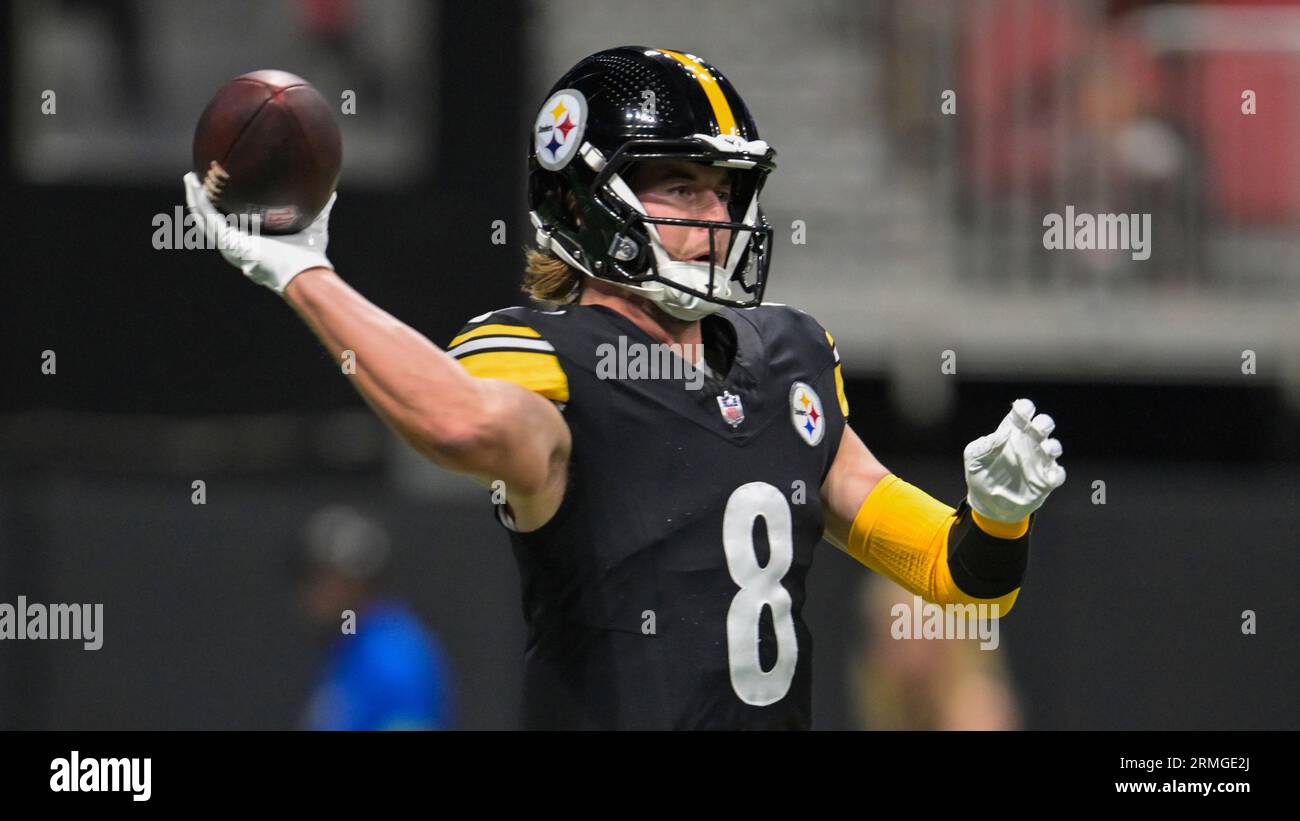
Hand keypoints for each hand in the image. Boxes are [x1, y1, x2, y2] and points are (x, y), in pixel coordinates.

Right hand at [182, 172, 334, 293]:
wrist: (304, 273)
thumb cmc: (310, 256)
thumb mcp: (314, 225)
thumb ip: (320, 209)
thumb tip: (331, 192)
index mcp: (254, 243)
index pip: (234, 224)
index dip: (225, 209)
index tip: (222, 192)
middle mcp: (239, 246)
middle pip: (214, 221)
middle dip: (205, 202)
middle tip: (198, 183)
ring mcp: (231, 246)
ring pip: (205, 218)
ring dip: (195, 198)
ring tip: (190, 179)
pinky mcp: (228, 243)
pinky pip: (208, 219)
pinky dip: (199, 201)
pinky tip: (194, 185)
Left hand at [963, 398, 1065, 521]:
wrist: (985, 503)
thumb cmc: (979, 473)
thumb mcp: (974, 457)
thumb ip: (986, 444)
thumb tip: (1003, 433)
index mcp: (1010, 432)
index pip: (1022, 414)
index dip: (1025, 408)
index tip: (1023, 409)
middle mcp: (1028, 443)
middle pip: (1043, 425)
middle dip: (1044, 423)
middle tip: (1038, 428)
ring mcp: (1038, 461)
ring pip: (1054, 446)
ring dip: (1053, 446)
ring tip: (1046, 449)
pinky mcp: (1045, 480)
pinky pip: (1058, 474)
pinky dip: (1057, 473)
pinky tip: (1050, 477)